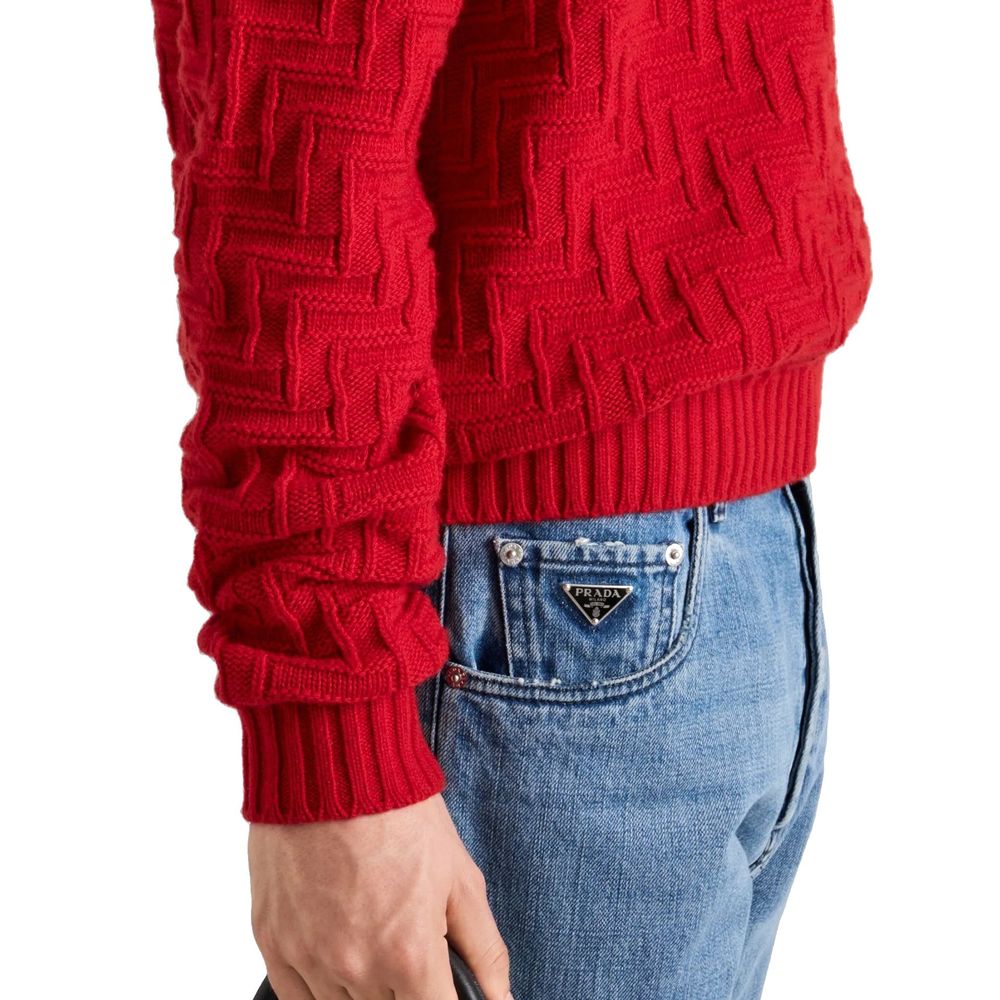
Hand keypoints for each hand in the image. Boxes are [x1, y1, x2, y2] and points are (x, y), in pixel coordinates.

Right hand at [249, 793, 513, 999]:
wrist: (333, 766)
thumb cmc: (400, 813)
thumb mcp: (460, 876)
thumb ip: (484, 950)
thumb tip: (502, 999)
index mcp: (410, 956)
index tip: (441, 986)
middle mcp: (357, 970)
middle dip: (407, 992)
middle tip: (406, 948)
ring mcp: (309, 959)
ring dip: (365, 991)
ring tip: (376, 940)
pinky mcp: (272, 943)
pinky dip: (320, 988)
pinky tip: (339, 955)